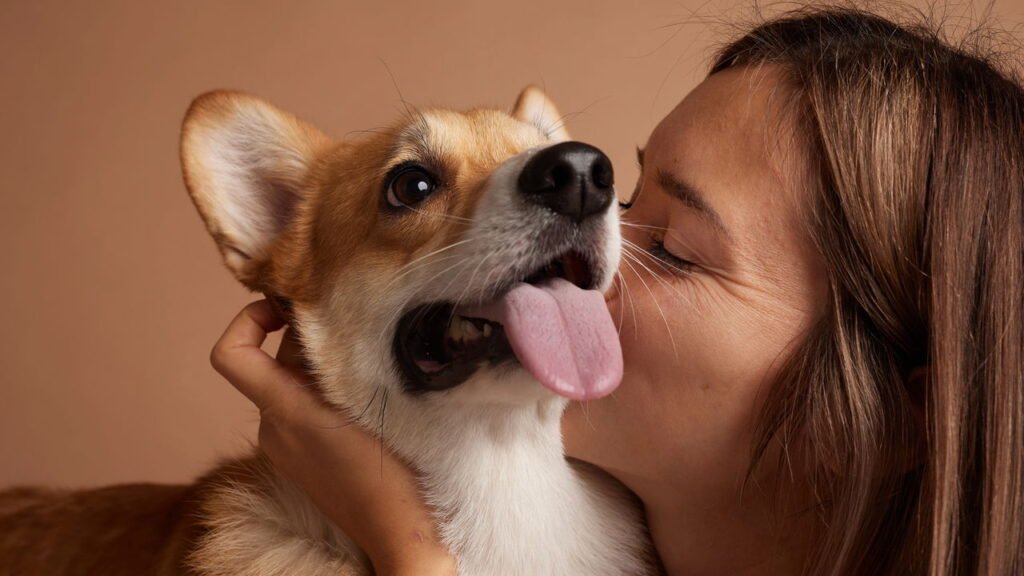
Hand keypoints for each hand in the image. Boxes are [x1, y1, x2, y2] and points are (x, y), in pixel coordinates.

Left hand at [210, 300, 456, 575]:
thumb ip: (340, 359)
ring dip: (324, 364)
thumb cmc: (394, 474)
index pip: (231, 354)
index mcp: (285, 412)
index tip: (289, 306)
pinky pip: (303, 409)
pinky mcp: (303, 462)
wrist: (401, 538)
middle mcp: (273, 429)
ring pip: (292, 383)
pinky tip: (370, 395)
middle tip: (358, 324)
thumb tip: (327, 315)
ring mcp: (285, 448)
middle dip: (309, 337)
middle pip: (273, 359)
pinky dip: (327, 391)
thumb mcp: (372, 403)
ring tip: (373, 361)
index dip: (248, 319)